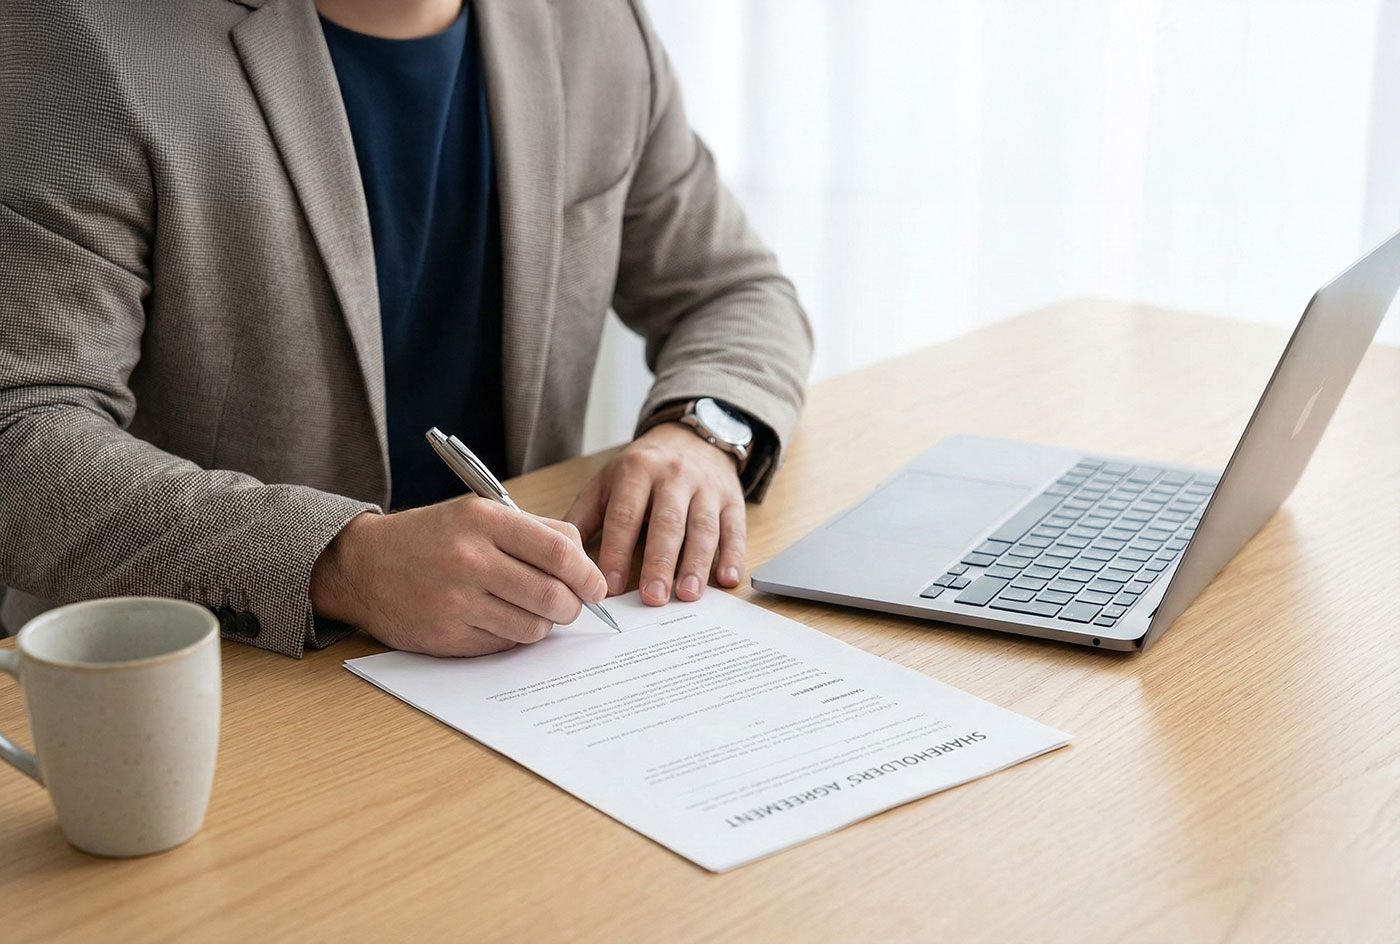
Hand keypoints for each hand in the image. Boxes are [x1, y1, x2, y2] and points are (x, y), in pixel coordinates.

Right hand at [310, 497, 607, 656]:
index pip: (560, 550)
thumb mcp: (479, 514)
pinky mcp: (446, 636)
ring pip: (533, 627)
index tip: (596, 585)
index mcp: (483, 520)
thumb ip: (534, 532)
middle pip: (553, 595)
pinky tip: (496, 619)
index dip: (589, 573)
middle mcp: (469, 559)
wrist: (363, 565)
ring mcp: (456, 601)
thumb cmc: (432, 538)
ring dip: (543, 624)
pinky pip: (504, 644)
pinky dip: (511, 635)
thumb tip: (585, 563)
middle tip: (569, 605)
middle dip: (573, 606)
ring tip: (529, 610)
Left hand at [564, 422, 745, 605]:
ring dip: (696, 563)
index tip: (611, 586)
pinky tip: (729, 579)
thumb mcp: (607, 482)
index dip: (618, 551)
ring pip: (703, 527)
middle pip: (667, 523)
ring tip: (687, 594)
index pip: (626, 515)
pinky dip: (734, 554)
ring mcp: (706, 488)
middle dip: (659, 562)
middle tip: (652, 597)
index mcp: (636, 472)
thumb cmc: (642, 469)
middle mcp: (674, 477)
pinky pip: (735, 527)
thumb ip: (583, 518)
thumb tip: (559, 557)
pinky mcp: (732, 499)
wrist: (691, 436)